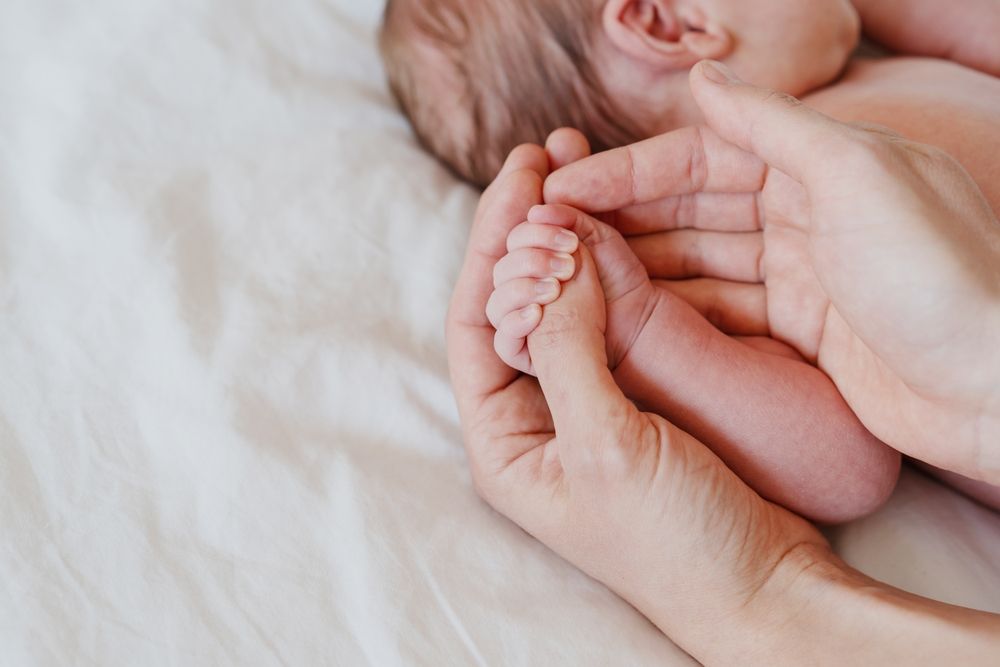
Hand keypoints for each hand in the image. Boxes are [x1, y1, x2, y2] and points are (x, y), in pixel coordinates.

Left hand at [446, 135, 827, 662]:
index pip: (476, 321)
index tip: (520, 176)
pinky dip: (613, 271)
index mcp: (505, 440)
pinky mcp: (635, 396)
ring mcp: (586, 404)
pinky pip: (611, 319)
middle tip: (548, 155)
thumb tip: (552, 257)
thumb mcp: (609, 449)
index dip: (492, 245)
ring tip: (579, 168)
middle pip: (512, 304)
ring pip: (562, 304)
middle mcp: (535, 417)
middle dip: (525, 230)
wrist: (763, 590)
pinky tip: (622, 226)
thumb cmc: (677, 545)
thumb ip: (572, 352)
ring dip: (569, 239)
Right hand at [487, 203, 655, 375]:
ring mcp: (520, 322)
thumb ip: (569, 219)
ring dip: (521, 291)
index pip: (513, 242)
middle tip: (567, 266)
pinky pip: (503, 342)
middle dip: (531, 262)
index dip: (534, 236)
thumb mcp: (597, 237)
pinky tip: (537, 313)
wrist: (638, 316)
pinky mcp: (526, 353)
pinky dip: (515, 324)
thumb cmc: (618, 277)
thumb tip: (536, 211)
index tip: (570, 241)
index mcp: (532, 261)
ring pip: (496, 305)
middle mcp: (520, 291)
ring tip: (556, 289)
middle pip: (501, 272)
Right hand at [544, 61, 999, 482]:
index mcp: (819, 164)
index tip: (562, 187)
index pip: (700, 159)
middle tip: (552, 235)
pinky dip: (675, 309)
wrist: (996, 389)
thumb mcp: (856, 175)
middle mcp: (806, 213)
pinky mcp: (801, 330)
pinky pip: (721, 310)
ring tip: (574, 273)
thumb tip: (703, 80)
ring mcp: (802, 274)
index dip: (628, 171)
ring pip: (699, 260)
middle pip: (691, 209)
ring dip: (640, 264)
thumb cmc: (938, 273)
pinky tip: (627, 312)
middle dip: (622, 218)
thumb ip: (773, 125)